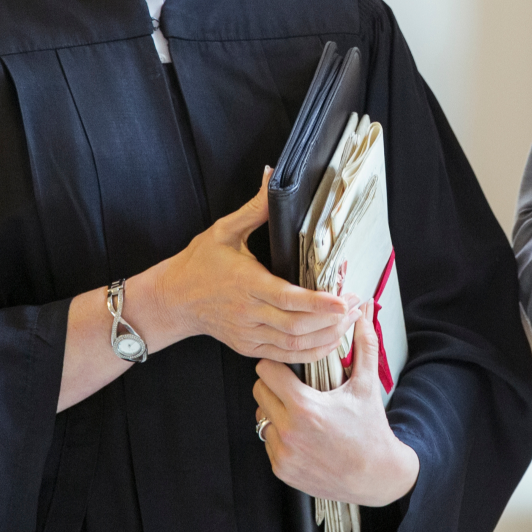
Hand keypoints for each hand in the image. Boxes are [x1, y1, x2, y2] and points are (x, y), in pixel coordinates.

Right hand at [130, 169, 354, 362]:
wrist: (172, 300)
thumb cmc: (199, 263)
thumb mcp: (224, 230)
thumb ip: (254, 208)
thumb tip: (272, 175)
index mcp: (246, 284)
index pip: (287, 298)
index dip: (317, 302)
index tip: (343, 300)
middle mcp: (248, 313)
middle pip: (296, 326)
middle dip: (332, 320)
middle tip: (358, 306)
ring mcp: (248, 334)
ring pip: (293, 345)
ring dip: (326, 338)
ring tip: (351, 322)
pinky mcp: (249, 347)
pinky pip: (284, 356)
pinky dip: (310, 352)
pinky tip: (330, 340)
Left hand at [254, 308, 419, 505]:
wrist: (376, 476)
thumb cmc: (371, 430)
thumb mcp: (367, 386)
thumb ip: (363, 344)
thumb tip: (366, 313)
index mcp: (305, 408)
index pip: (267, 372)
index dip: (278, 364)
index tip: (288, 366)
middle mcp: (289, 432)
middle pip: (259, 392)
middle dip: (274, 385)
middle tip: (294, 386)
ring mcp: (283, 454)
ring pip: (260, 417)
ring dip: (274, 410)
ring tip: (299, 411)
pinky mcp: (282, 470)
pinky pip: (267, 441)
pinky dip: (279, 435)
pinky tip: (302, 433)